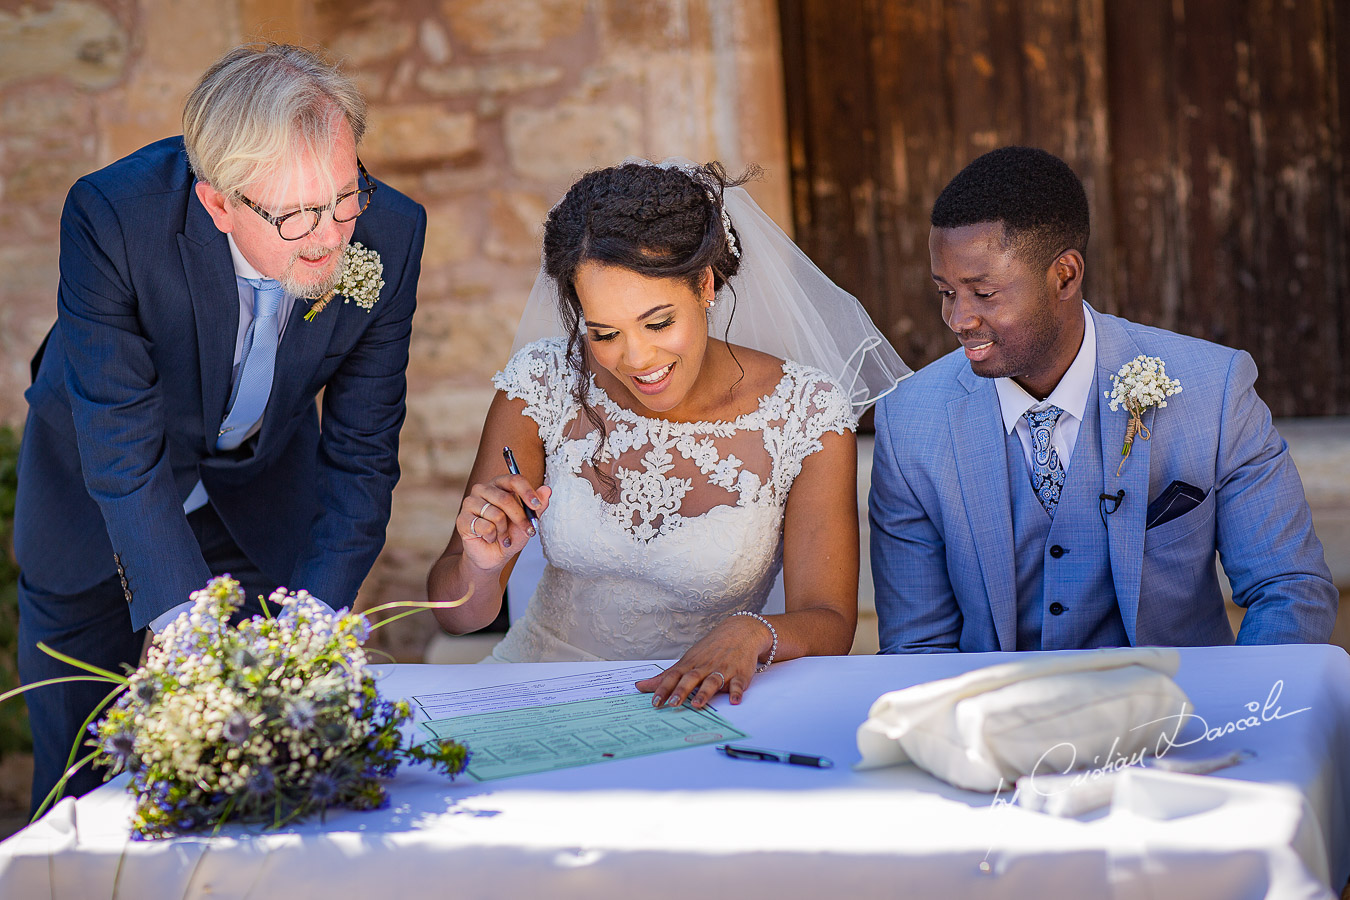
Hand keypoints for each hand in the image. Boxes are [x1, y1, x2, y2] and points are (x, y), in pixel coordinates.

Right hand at [457, 475, 550, 572]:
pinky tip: (489, 538)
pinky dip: (492, 536)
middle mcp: (483, 489)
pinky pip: (484, 526)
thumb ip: (538, 506)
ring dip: (505, 531)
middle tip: (528, 531)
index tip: (537, 506)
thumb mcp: (528, 521)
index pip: (514, 479)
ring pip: (496, 514)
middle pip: (505, 498)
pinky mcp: (462, 519)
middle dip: (520, 518)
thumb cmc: (510, 535)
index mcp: (499, 484)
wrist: (493, 556)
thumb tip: (547, 490)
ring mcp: (470, 503)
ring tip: (504, 537)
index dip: (527, 492)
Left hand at [634, 614, 772, 708]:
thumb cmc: (710, 649)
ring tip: (698, 704)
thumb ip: (666, 677)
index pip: (673, 676)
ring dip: (705, 692)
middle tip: (673, 704)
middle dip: (681, 691)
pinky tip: (734, 700)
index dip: (663, 689)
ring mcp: (723, 670)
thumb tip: (641, 686)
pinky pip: (739, 684)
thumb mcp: (687, 660)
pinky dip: (737, 691)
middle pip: (691, 679)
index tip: (655, 702)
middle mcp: (705, 667)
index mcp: (691, 664)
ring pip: (712, 681)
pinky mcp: (740, 674)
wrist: (740, 631)